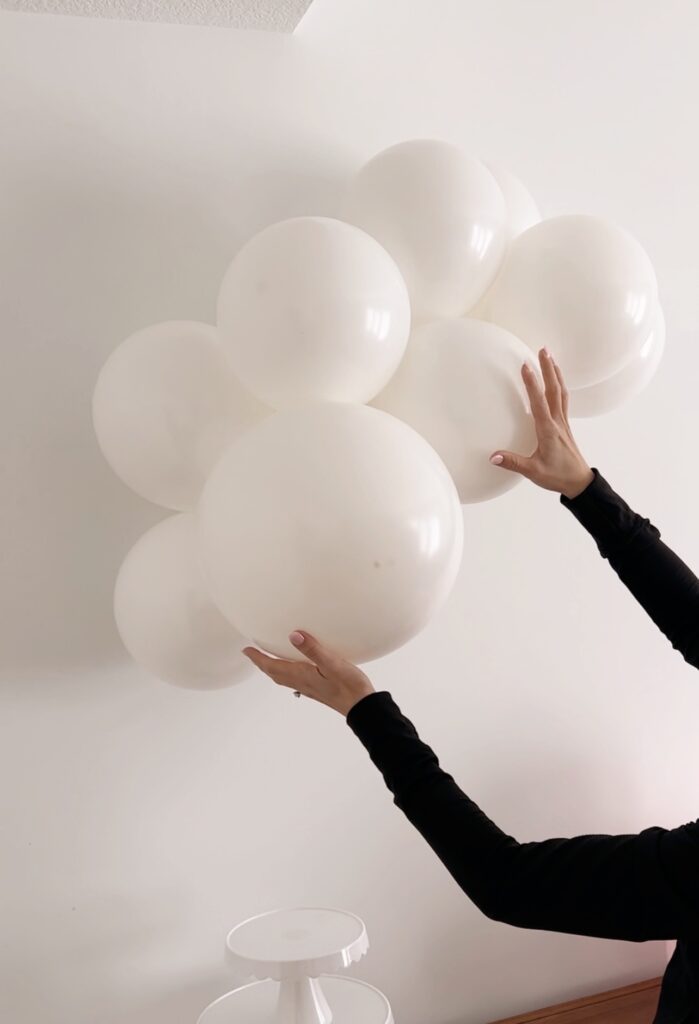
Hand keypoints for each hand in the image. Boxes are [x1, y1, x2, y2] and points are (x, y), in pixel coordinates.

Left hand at [242, 631, 375, 716]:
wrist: (362, 707)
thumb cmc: (349, 686)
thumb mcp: (332, 663)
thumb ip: (312, 649)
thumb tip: (293, 635)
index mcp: (301, 675)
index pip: (272, 666)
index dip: (258, 658)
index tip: (245, 650)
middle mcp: (302, 683)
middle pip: (275, 673)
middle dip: (262, 663)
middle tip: (252, 653)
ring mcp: (310, 688)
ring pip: (284, 678)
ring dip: (273, 668)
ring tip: (269, 659)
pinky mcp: (318, 690)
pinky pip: (295, 680)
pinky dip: (288, 672)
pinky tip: (296, 669)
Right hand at [489, 348, 593, 498]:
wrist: (579, 482)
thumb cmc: (558, 476)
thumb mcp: (533, 471)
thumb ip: (513, 462)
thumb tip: (493, 456)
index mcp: (548, 431)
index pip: (539, 403)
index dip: (532, 384)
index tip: (525, 366)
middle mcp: (557, 422)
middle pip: (554, 390)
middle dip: (548, 369)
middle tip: (542, 350)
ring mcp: (563, 422)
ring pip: (561, 392)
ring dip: (555, 373)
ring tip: (550, 356)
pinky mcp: (564, 425)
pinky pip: (563, 400)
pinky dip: (559, 385)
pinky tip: (556, 380)